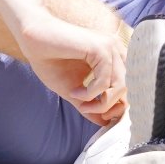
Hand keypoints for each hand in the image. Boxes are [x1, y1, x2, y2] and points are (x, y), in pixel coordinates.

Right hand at [16, 12, 125, 126]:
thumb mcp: (74, 91)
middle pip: (128, 89)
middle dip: (109, 107)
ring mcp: (110, 47)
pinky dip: (90, 93)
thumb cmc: (51, 61)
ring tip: (80, 103)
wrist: (34, 40)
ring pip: (120, 86)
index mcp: (114, 58)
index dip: (119, 106)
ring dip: (100, 102)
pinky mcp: (101, 47)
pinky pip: (105, 80)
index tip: (100, 115)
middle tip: (87, 110)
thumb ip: (91, 105)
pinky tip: (74, 92)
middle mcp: (117, 51)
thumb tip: (105, 122)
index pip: (130, 87)